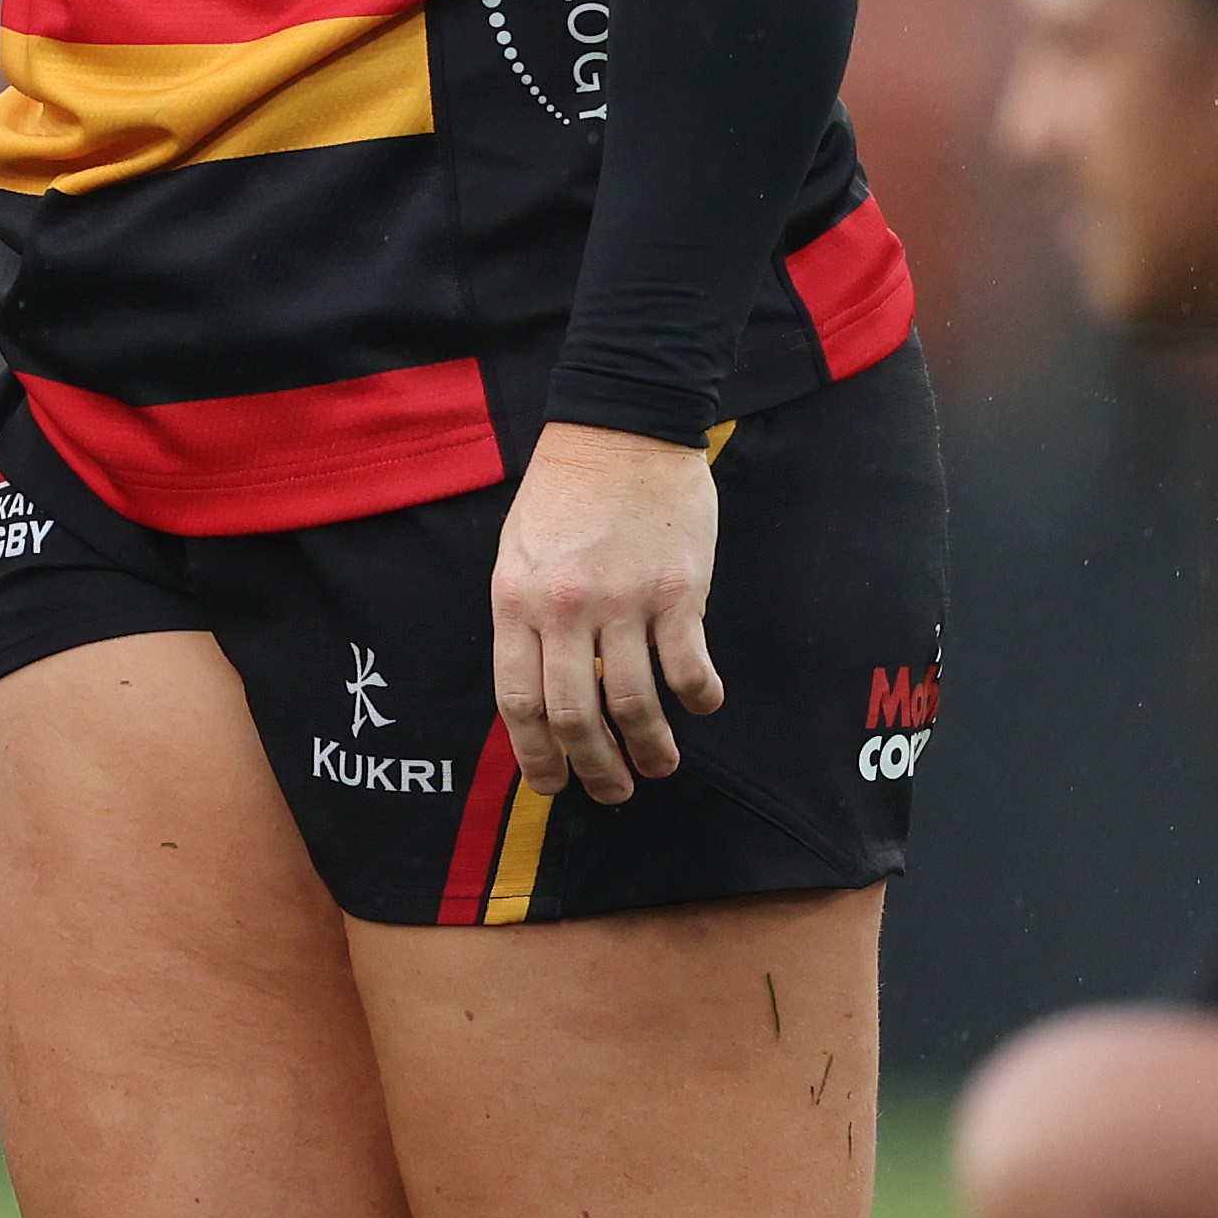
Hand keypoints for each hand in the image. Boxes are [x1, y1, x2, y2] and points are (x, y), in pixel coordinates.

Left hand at [486, 421, 726, 805]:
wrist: (623, 427)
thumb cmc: (565, 491)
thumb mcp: (518, 552)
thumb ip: (524, 619)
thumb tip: (539, 694)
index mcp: (515, 600)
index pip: (518, 700)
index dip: (535, 754)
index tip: (552, 784)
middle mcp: (564, 608)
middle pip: (575, 714)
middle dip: (593, 767)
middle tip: (611, 791)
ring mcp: (622, 602)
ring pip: (634, 702)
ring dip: (649, 748)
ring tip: (659, 766)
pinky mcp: (677, 591)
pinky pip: (689, 666)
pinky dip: (698, 697)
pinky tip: (702, 705)